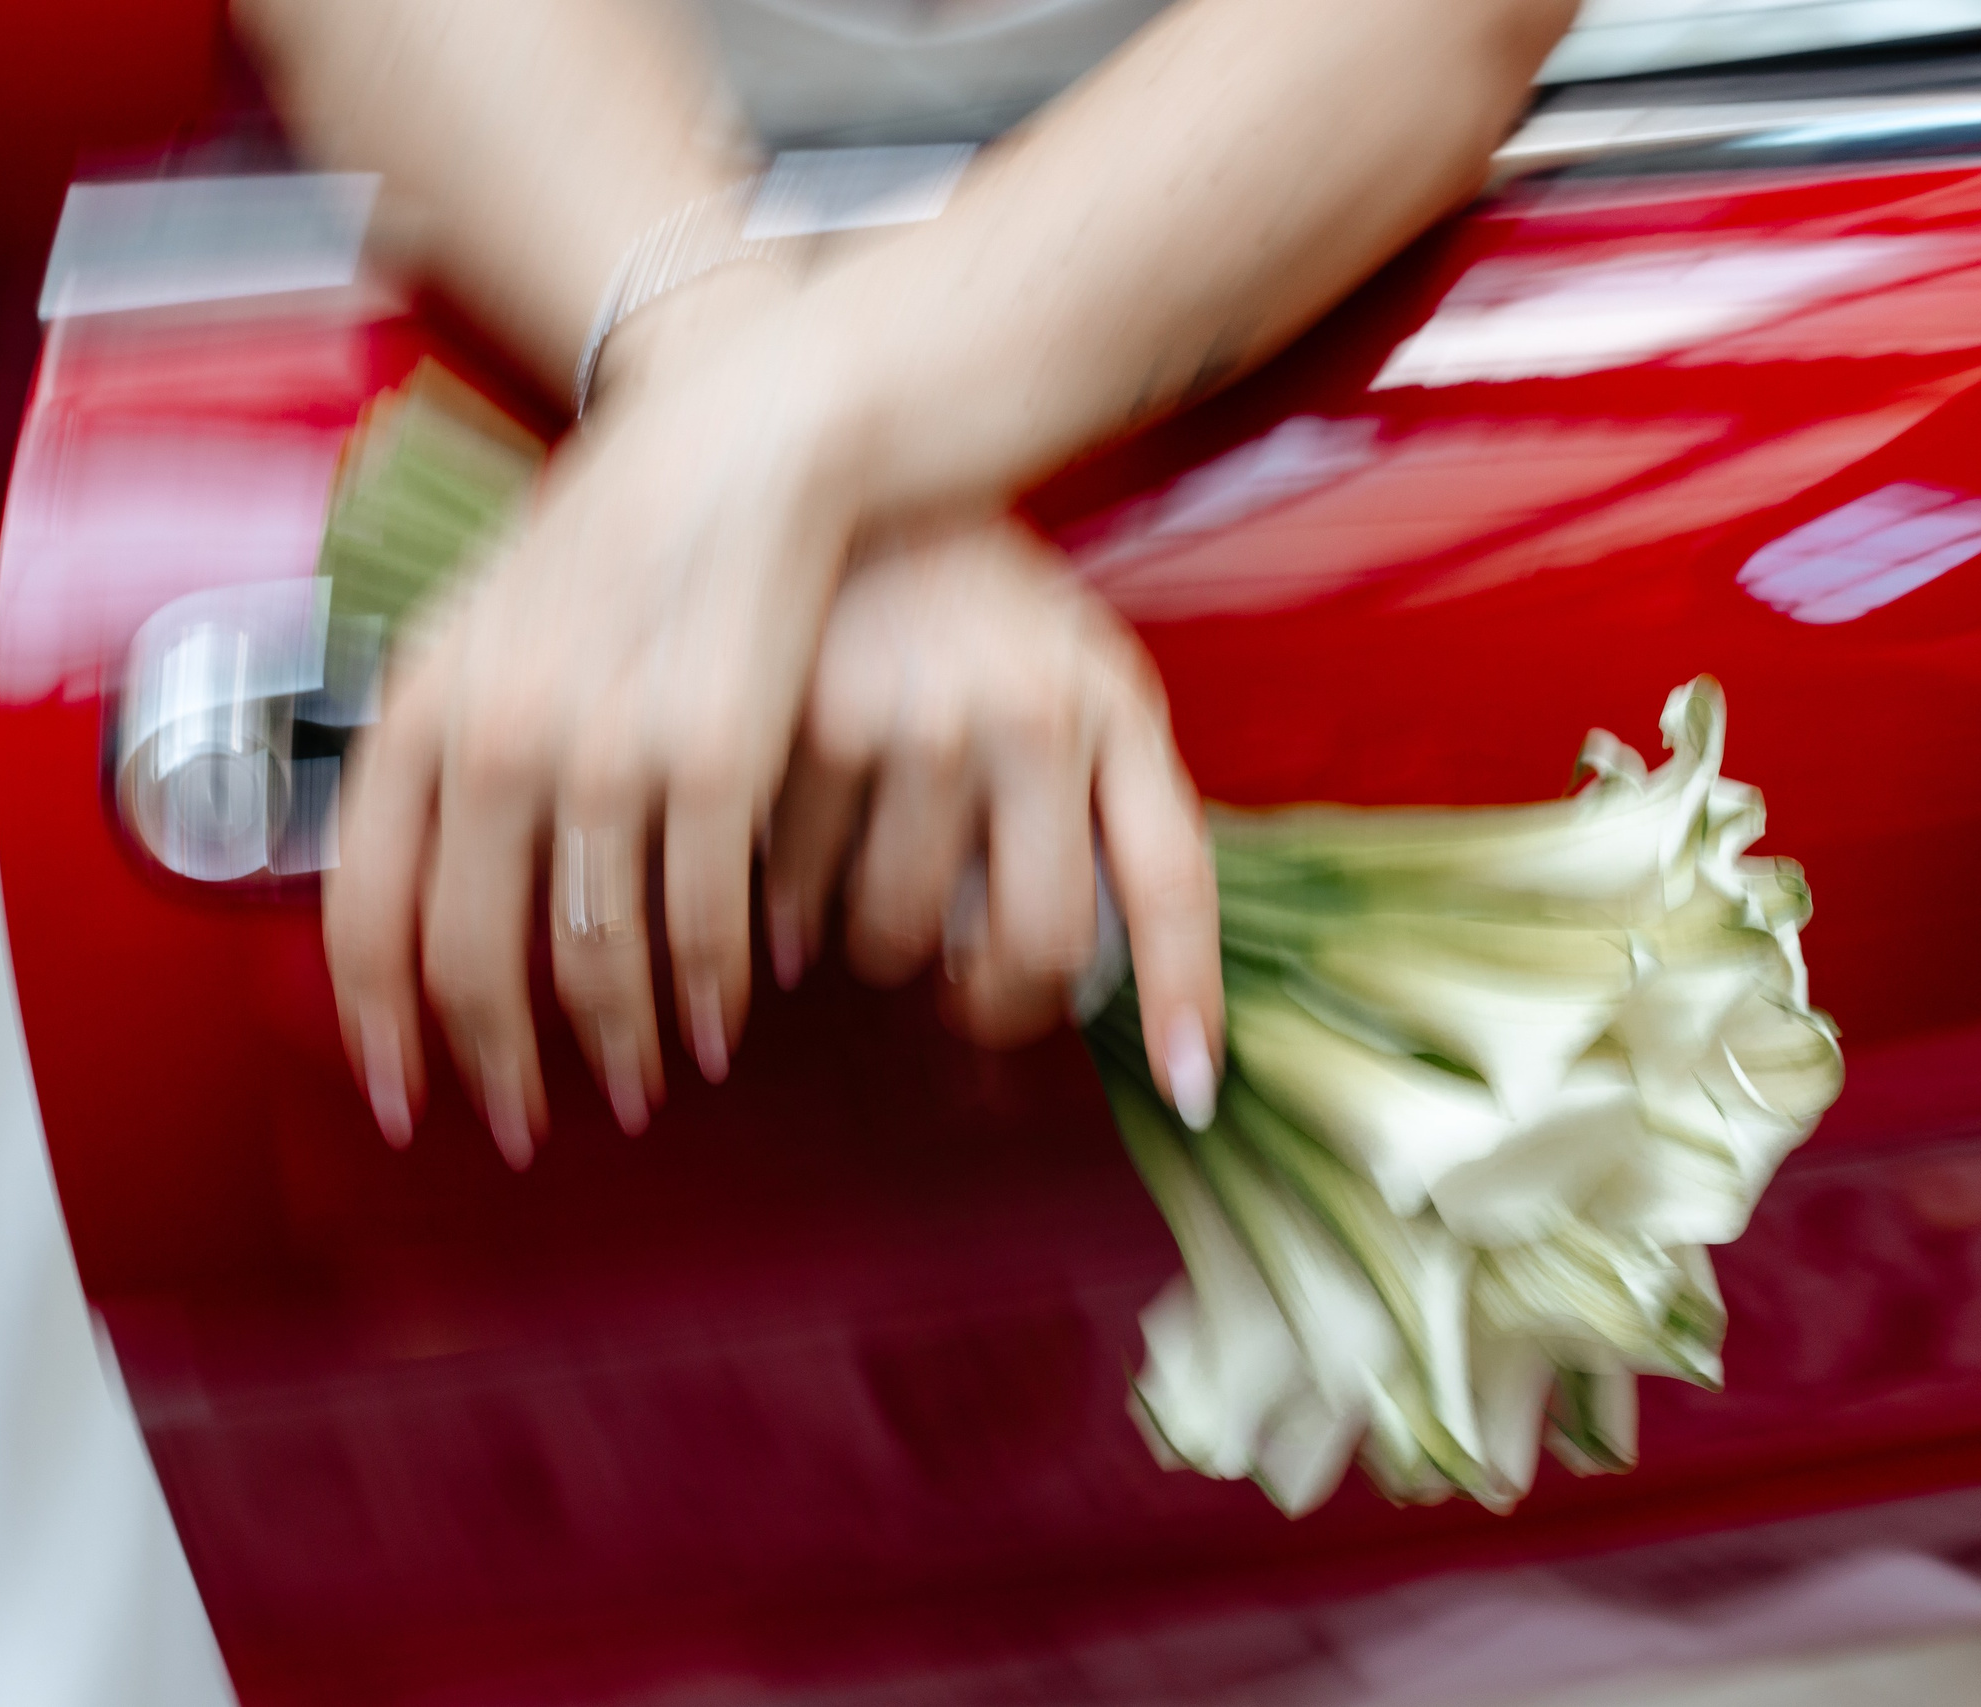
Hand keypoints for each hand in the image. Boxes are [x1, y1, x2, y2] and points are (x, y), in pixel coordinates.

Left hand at [324, 316, 858, 1166]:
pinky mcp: (715, 756)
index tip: (409, 1102)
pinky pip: (700, 921)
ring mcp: (603, 748)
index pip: (362, 912)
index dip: (380, 1032)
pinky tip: (723, 1017)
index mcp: (420, 707)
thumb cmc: (620, 539)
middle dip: (501, 1070)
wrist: (744, 438)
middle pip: (470, 960)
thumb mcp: (486, 627)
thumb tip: (417, 879)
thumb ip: (444, 748)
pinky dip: (712, 991)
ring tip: (646, 1084)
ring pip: (593, 960)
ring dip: (621, 1047)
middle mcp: (493, 735)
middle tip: (527, 1126)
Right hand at [766, 519, 1224, 1118]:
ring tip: (862, 892)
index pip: (1171, 880)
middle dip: (996, 1007)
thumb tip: (1073, 979)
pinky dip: (789, 907)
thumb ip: (1084, 801)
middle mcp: (1037, 712)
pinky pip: (805, 887)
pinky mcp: (820, 722)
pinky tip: (789, 866)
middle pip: (1040, 943)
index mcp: (1113, 705)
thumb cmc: (959, 602)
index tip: (1191, 1090)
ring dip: (879, 945)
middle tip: (960, 1000)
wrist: (836, 476)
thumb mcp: (1059, 672)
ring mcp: (928, 718)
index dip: (1184, 997)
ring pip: (907, 931)